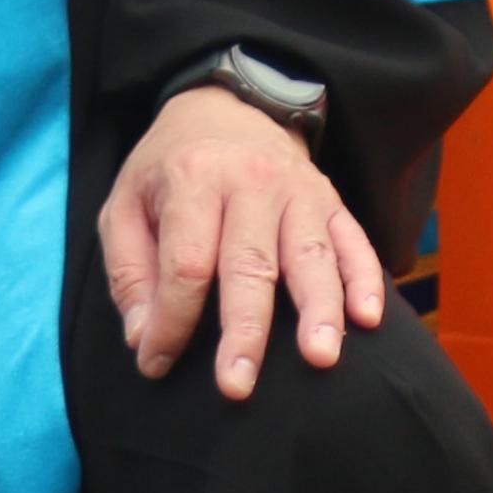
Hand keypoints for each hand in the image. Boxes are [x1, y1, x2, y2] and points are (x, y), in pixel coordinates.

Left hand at [101, 82, 381, 397]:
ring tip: (321, 357)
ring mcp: (299, 190)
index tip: (157, 364)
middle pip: (249, 265)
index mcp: (192, 179)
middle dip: (244, 331)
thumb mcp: (124, 205)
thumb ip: (129, 274)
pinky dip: (364, 280)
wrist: (226, 105)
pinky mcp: (332, 200)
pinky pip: (354, 241)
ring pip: (311, 254)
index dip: (172, 321)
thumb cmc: (169, 169)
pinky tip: (368, 319)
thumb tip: (144, 340)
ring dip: (318, 310)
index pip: (185, 263)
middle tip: (237, 386)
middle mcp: (250, 182)